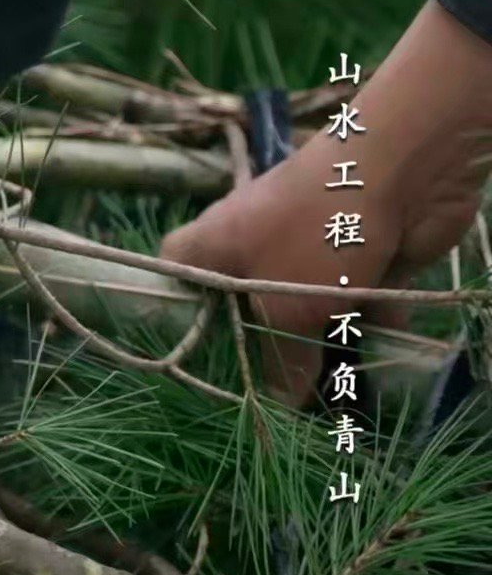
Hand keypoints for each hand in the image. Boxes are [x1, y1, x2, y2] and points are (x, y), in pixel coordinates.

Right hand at [161, 0, 491, 402]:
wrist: (401, 171)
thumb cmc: (313, 234)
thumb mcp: (287, 309)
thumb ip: (282, 360)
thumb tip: (283, 404)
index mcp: (210, 246)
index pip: (173, 279)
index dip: (179, 319)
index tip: (196, 363)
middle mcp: (252, 245)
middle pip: (246, 307)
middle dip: (265, 349)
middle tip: (268, 394)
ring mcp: (306, 248)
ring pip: (304, 308)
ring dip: (322, 344)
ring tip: (329, 393)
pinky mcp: (356, 254)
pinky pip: (353, 301)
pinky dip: (366, 324)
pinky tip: (377, 363)